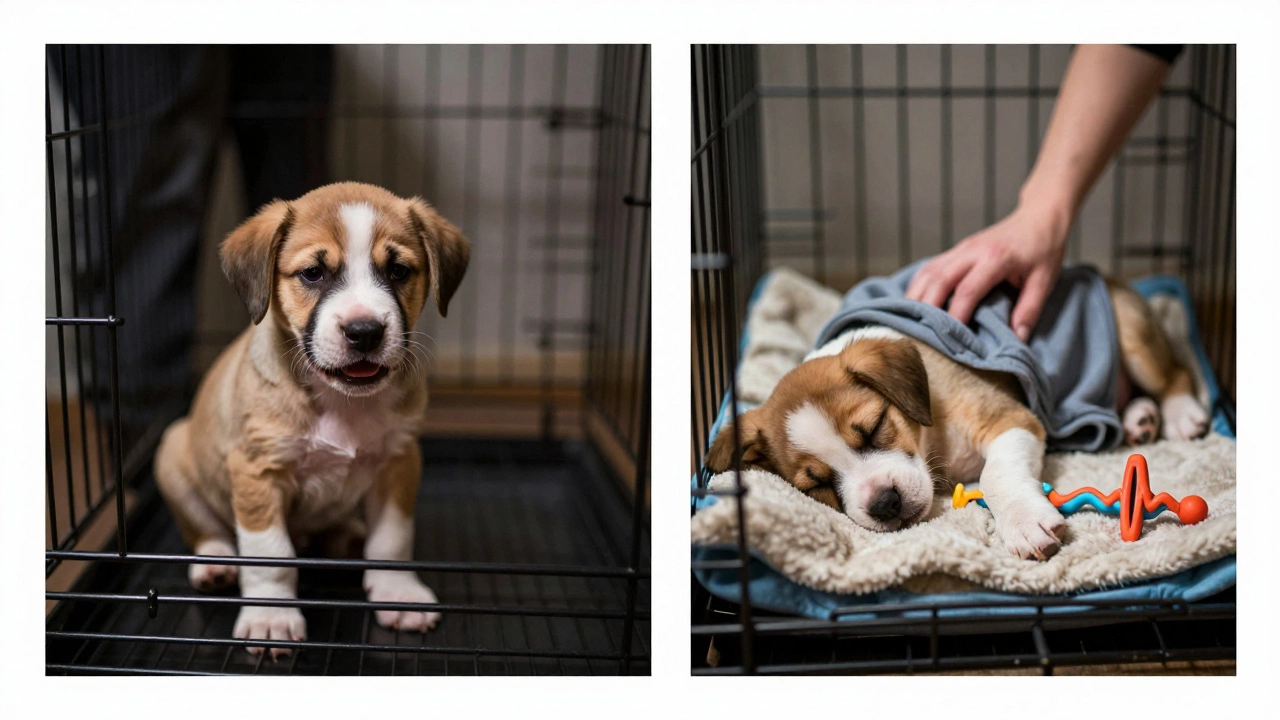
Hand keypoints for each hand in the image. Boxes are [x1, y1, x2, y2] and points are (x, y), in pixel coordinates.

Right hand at [905, 201, 1068, 341]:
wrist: (1038, 218)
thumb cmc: (1044, 250)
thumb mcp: (1045, 281)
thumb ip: (1029, 310)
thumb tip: (1016, 341)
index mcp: (996, 257)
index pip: (968, 290)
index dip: (956, 316)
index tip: (950, 340)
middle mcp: (972, 251)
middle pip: (939, 280)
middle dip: (926, 309)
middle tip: (920, 335)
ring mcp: (960, 248)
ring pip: (928, 273)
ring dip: (916, 298)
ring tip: (909, 323)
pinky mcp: (955, 250)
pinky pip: (929, 269)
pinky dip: (917, 288)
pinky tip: (914, 306)